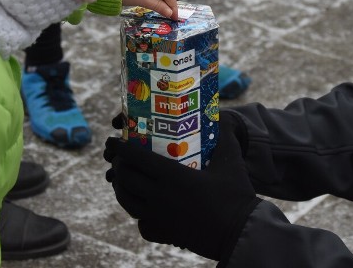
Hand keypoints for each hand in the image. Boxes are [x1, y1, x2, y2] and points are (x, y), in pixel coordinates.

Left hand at [103, 118, 259, 261]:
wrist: (240, 233)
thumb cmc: (235, 195)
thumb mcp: (230, 161)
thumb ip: (225, 136)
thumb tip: (223, 118)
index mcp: (172, 175)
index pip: (135, 158)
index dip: (120, 149)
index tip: (112, 142)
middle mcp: (159, 196)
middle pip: (126, 178)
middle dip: (119, 166)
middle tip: (120, 159)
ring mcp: (158, 218)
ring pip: (127, 201)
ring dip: (122, 188)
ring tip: (124, 180)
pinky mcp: (161, 234)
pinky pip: (141, 221)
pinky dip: (138, 212)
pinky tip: (143, 206)